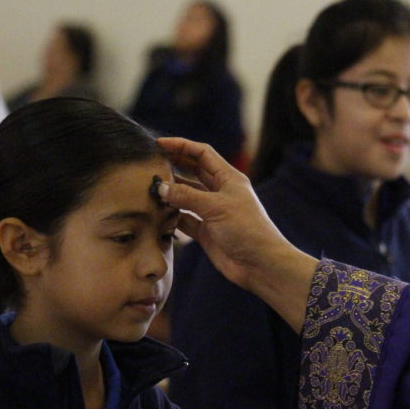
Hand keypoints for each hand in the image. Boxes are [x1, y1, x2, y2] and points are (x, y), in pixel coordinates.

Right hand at [156, 137, 318, 331]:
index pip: (202, 154)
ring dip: (170, 192)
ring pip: (186, 196)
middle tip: (150, 163)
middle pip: (193, 172)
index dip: (181, 146)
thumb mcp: (216, 207)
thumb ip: (187, 196)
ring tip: (149, 188)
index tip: (159, 144)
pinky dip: (172, 216)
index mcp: (229, 178)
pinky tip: (157, 213)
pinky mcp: (207, 232)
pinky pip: (185, 219)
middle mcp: (220, 193)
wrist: (260, 265)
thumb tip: (160, 187)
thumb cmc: (247, 230)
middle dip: (173, 165)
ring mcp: (213, 212)